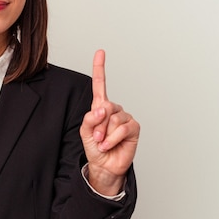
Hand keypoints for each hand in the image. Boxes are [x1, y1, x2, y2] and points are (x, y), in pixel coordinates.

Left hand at [79, 50, 139, 194]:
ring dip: (104, 134)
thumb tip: (102, 108)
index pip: (100, 85)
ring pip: (113, 119)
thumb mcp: (85, 132)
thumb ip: (89, 118)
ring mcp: (125, 117)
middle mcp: (113, 109)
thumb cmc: (95, 147)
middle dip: (97, 125)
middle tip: (96, 137)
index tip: (100, 52)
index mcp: (100, 107)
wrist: (104, 165)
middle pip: (104, 107)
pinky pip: (122, 128)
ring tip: (104, 143)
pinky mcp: (133, 127)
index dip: (100, 68)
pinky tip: (110, 145)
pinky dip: (113, 139)